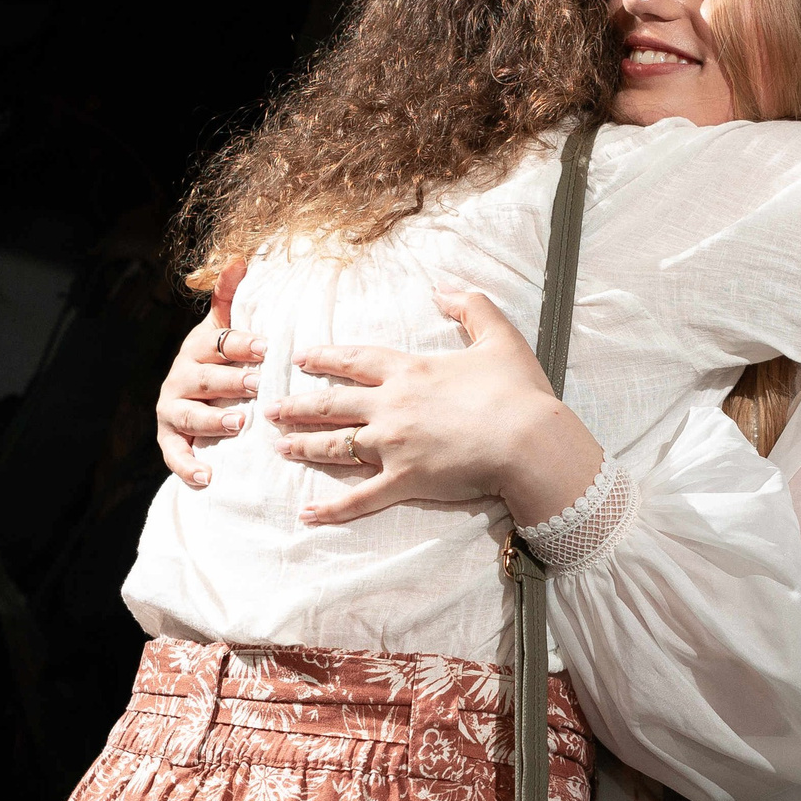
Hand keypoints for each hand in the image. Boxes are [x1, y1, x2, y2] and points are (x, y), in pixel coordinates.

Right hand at [156, 261, 263, 487]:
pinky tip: (207, 476)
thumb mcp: (227, 326)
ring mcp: (174, 408)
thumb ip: (231, 296)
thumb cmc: (224, 358)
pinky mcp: (170, 437)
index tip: (266, 348)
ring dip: (213, 419)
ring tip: (240, 424)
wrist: (198, 395)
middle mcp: (182, 376)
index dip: (242, 344)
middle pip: (205, 378)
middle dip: (231, 381)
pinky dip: (188, 465)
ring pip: (189, 413)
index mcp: (200, 347)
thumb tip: (238, 259)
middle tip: (257, 385)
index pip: (219, 342)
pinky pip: (175, 453)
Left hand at [267, 289, 604, 527]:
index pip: (355, 361)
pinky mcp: (404, 480)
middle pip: (331, 404)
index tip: (301, 358)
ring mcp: (393, 445)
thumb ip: (471, 305)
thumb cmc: (517, 390)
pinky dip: (333, 508)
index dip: (325, 357)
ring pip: (335, 446)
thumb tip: (443, 287)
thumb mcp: (499, 335)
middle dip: (297, 406)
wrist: (529, 440)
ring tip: (280, 447)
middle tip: (270, 408)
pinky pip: (360, 497)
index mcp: (410, 371)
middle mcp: (391, 406)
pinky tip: (309, 514)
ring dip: (304, 446)